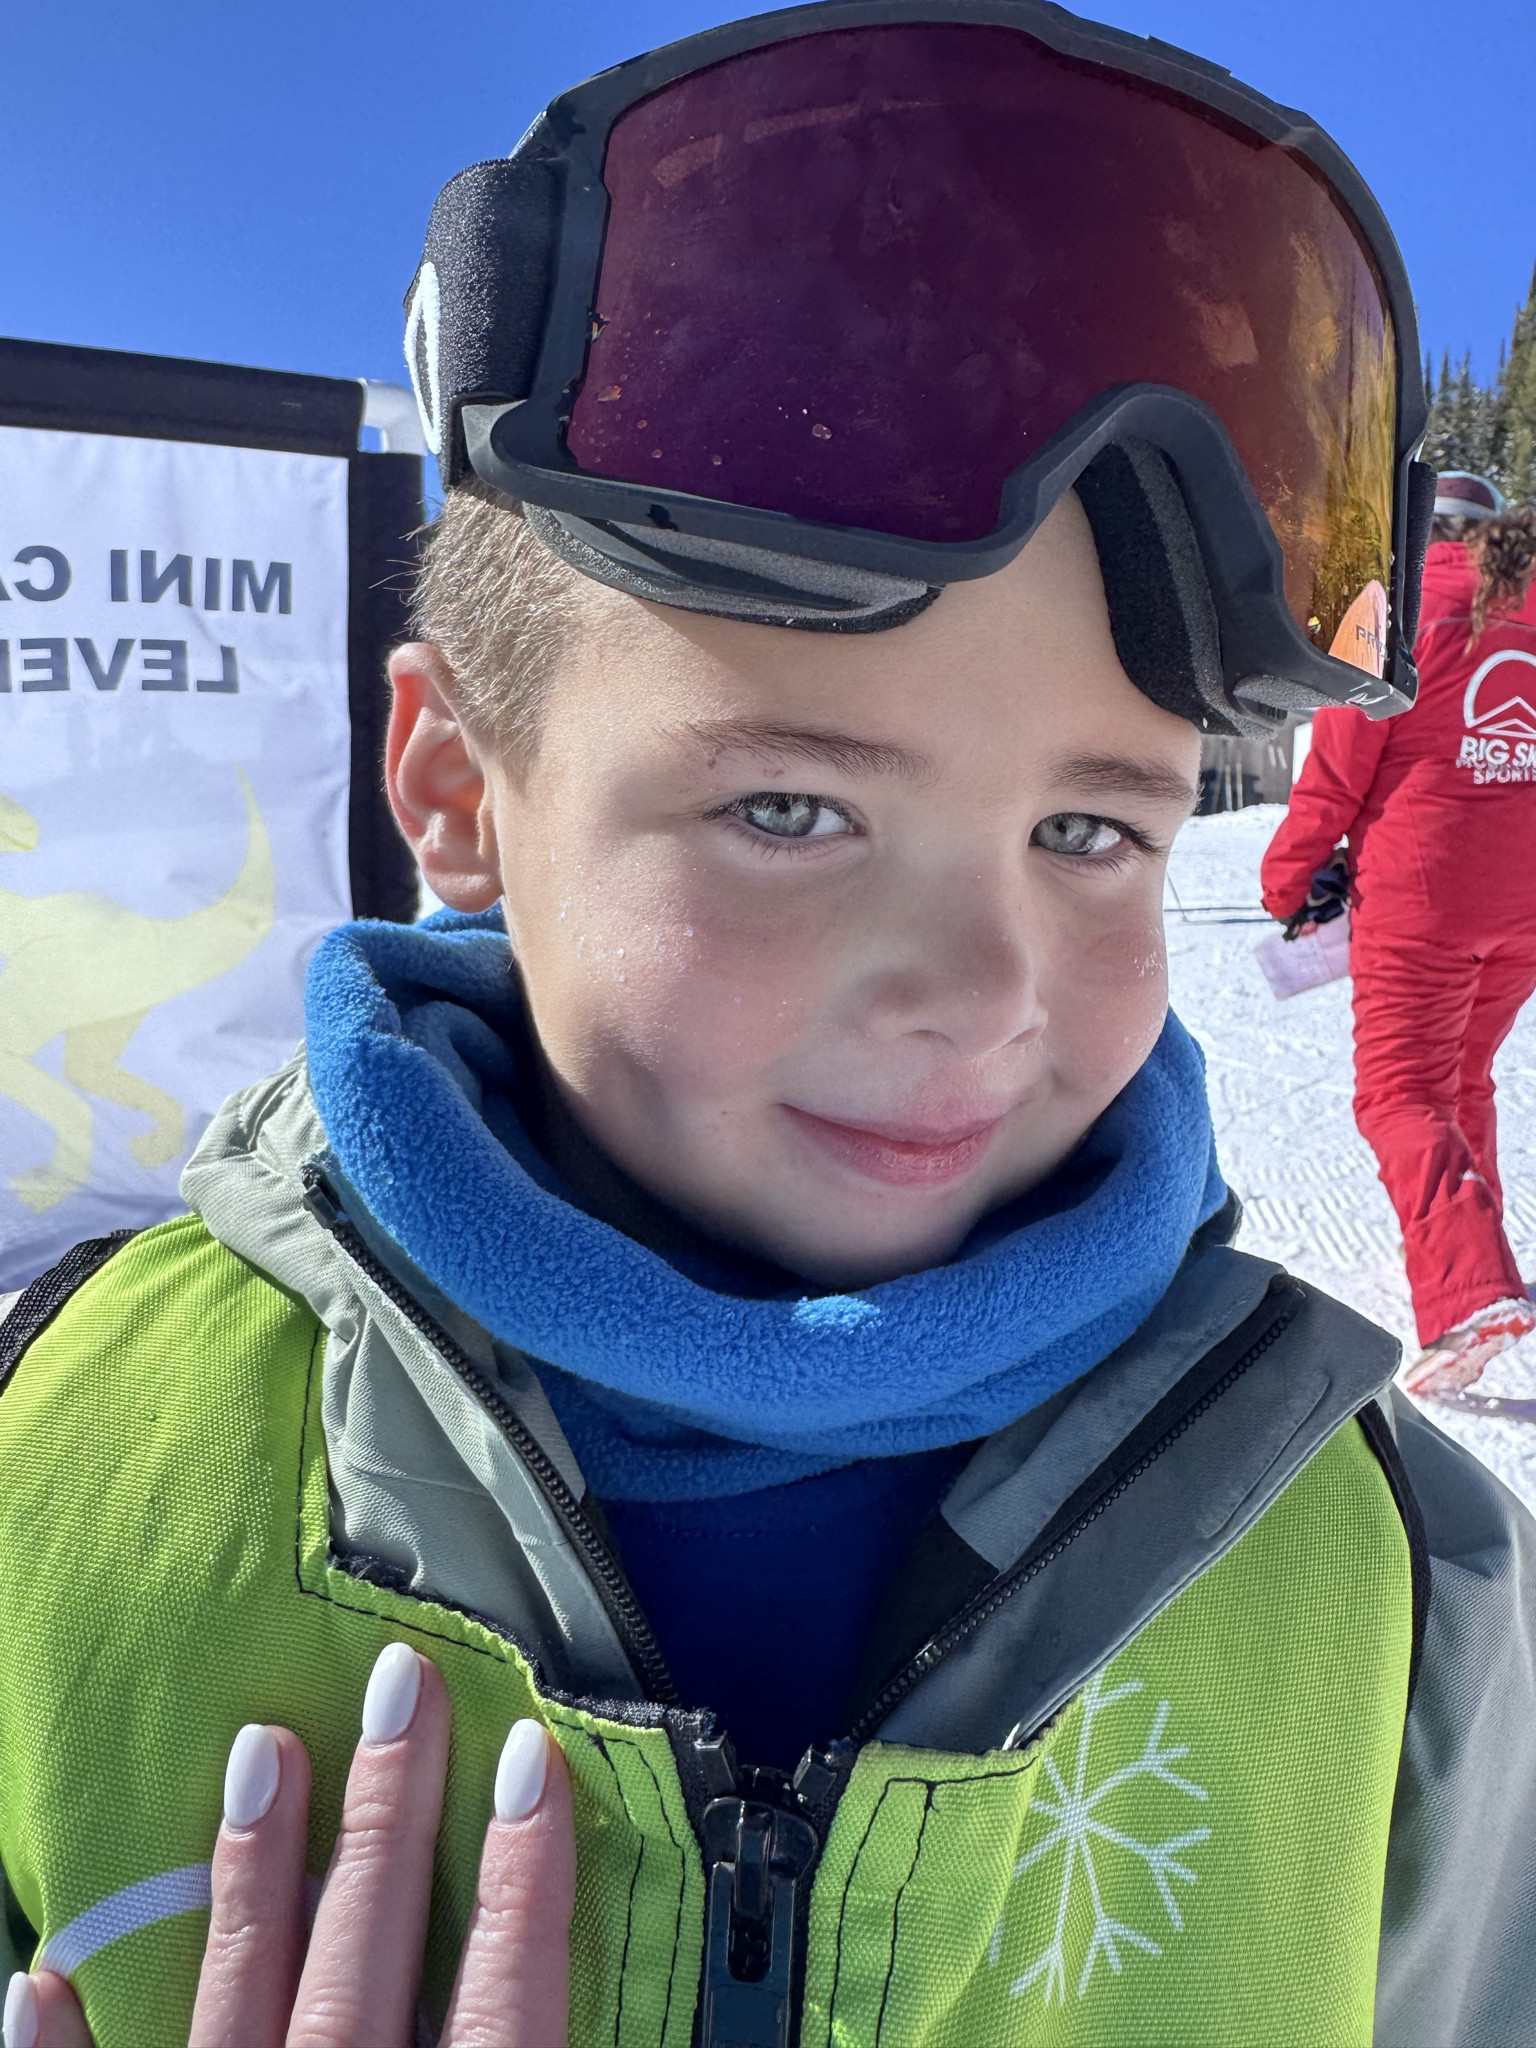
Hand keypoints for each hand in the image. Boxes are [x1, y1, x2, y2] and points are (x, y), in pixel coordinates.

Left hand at [5, 1643, 574, 2047]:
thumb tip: (564, 1997)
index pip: (503, 1992)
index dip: (523, 1871)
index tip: (532, 1753)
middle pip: (365, 1950)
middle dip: (389, 1807)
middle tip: (402, 1682)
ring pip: (240, 1993)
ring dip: (255, 1869)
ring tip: (261, 1746)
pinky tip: (38, 1977)